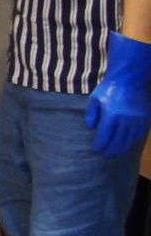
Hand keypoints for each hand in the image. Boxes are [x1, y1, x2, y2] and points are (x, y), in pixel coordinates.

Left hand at [86, 32, 150, 157]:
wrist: (129, 80)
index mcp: (111, 116)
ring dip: (122, 148)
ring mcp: (137, 120)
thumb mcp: (94, 99)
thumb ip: (91, 114)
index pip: (104, 137)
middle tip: (105, 155)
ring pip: (129, 140)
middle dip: (110, 150)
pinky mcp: (144, 119)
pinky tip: (126, 144)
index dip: (100, 146)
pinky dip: (132, 141)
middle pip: (118, 141)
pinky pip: (138, 134)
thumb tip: (90, 128)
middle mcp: (125, 120)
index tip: (96, 150)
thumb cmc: (108, 89)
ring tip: (115, 153)